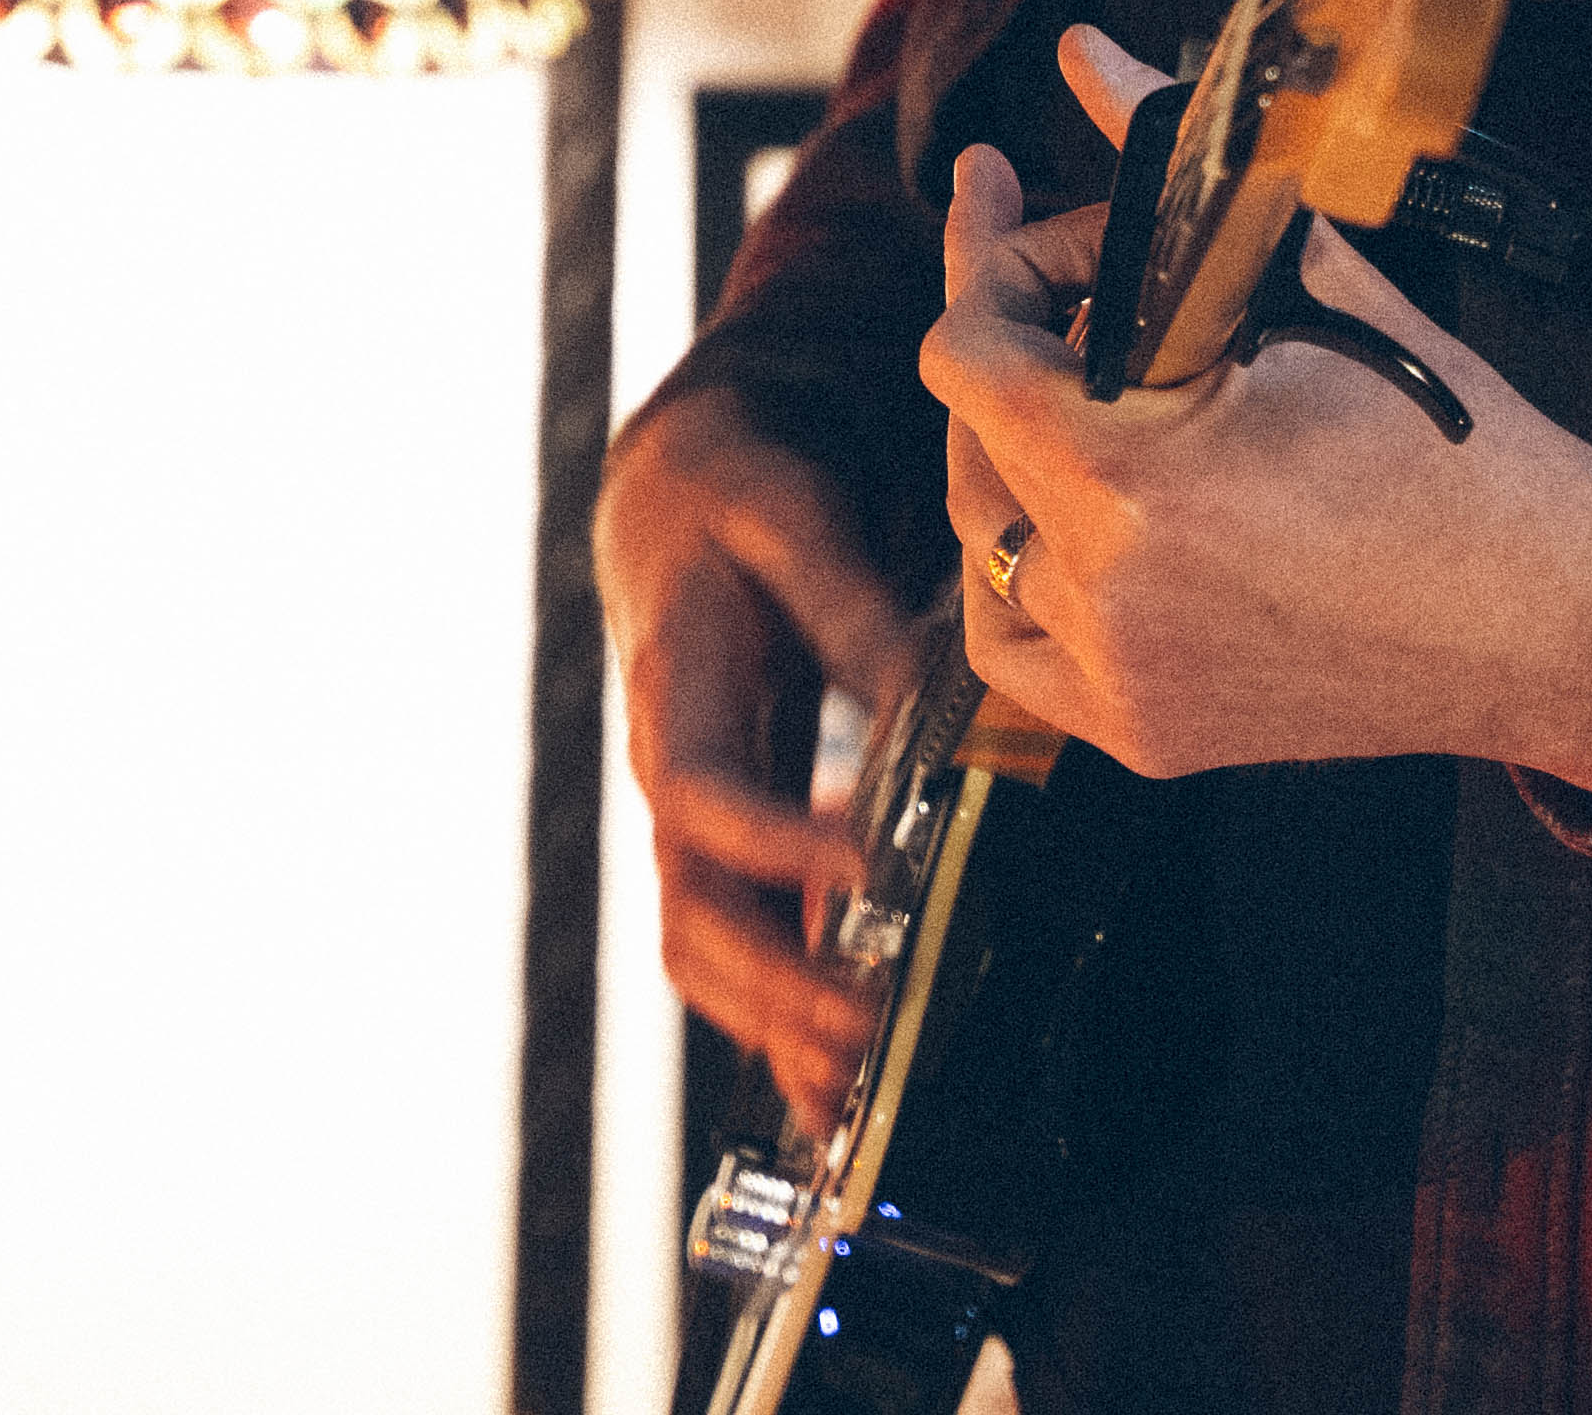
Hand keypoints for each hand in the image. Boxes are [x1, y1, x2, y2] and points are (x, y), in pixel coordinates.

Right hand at [596, 384, 918, 1115]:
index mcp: (677, 690)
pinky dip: (776, 1022)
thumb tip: (924, 692)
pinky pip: (733, 951)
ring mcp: (688, 825)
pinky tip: (838, 1084)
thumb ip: (851, 609)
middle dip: (773, 979)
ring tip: (853, 1082)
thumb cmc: (734, 507)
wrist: (673, 509)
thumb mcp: (791, 523)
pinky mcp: (720, 847)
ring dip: (771, 1022)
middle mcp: (668, 774)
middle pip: (690, 908)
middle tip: (867, 1020)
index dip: (769, 842)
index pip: (700, 790)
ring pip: (700, 950)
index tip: (861, 870)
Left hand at [921, 27, 1591, 793]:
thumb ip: (1174, 171)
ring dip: (1018, 445)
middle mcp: (1110, 590)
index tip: (1003, 203)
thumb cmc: (1462, 449)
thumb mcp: (1313, 282)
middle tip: (1075, 275)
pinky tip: (1069, 510)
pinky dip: (1022, 574)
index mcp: (1139, 477)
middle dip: (1015, 334)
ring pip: (985, 536)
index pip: (971, 352)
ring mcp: (1121, 675)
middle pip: (973, 435)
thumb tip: (1090, 57)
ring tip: (1087, 380)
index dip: (989, 258)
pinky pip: (1015, 646)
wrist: (1561, 616)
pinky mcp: (1144, 731)